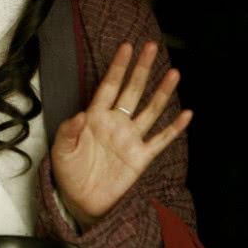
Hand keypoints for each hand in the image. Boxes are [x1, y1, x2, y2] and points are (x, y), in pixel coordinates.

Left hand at [50, 41, 191, 230]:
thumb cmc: (68, 172)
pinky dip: (174, 128)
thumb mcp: (60, 151)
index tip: (126, 47)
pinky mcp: (141, 157)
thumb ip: (68, 132)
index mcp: (95, 117)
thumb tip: (79, 115)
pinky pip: (161, 140)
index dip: (118, 67)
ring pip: (150, 110)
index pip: (109, 86)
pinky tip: (186, 114)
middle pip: (132, 91)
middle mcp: (115, 123)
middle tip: (151, 47)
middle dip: (141, 69)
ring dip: (162, 92)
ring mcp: (130, 139)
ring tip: (174, 73)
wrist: (80, 200)